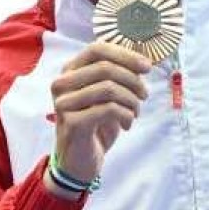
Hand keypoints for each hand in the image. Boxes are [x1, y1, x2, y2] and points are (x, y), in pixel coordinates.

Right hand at [48, 41, 149, 186]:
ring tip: (135, 112)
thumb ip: (118, 75)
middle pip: (105, 67)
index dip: (125, 55)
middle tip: (144, 95)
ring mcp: (63, 103)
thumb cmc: (95, 125)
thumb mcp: (106, 95)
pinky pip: (109, 109)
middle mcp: (62, 84)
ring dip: (131, 100)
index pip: (97, 49)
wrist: (80, 160)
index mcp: (69, 71)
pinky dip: (126, 115)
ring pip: (109, 88)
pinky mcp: (71, 122)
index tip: (147, 67)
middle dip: (133, 80)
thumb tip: (142, 62)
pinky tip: (127, 124)